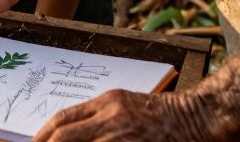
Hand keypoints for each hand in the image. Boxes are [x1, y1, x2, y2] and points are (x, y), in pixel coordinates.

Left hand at [31, 90, 213, 141]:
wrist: (196, 118)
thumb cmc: (160, 112)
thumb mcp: (123, 103)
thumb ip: (97, 115)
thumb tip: (68, 131)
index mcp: (107, 102)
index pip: (63, 119)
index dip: (44, 134)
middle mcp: (111, 119)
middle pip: (64, 137)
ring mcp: (121, 137)